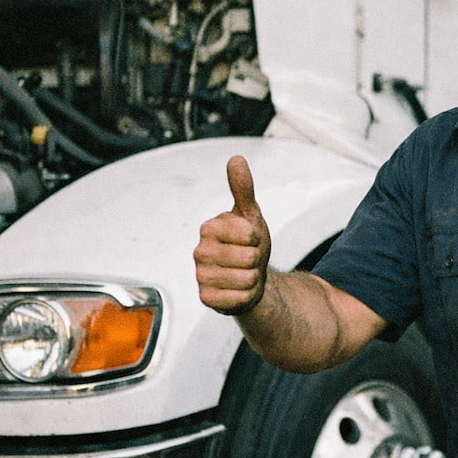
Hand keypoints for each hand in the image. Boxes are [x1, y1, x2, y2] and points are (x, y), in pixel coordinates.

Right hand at [195, 155, 271, 315]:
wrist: (247, 276)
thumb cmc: (248, 244)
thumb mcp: (250, 215)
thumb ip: (243, 188)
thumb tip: (236, 159)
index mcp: (209, 227)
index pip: (250, 234)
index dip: (258, 238)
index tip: (250, 239)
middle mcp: (200, 251)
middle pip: (250, 258)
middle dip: (257, 260)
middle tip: (248, 258)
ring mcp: (200, 276)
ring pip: (246, 279)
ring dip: (254, 279)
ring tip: (245, 273)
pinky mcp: (205, 298)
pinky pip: (239, 299)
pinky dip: (247, 296)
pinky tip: (239, 290)